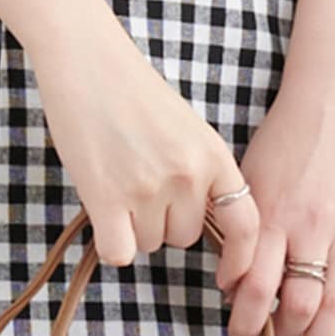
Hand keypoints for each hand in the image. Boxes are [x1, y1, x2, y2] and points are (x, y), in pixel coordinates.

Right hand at [30, 25, 260, 296]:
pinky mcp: (108, 198)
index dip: (242, 257)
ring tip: (118, 178)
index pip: (246, 223)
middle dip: (165, 221)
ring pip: (151, 243)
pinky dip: (111, 241)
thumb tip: (203, 221)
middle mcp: (188, 174)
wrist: (88, 60)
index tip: (231, 275)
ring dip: (134, 225)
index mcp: (213, 153)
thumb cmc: (132, 90)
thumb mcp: (186, 127)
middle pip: (186, 237)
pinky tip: (103, 210)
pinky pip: (120, 253)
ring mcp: (149, 187)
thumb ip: (201, 170)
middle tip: (140, 182)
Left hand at [215, 73, 334, 335]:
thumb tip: (232, 282)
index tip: (238, 332)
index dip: (245, 320)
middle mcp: (310, 225)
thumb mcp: (250, 174)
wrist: (333, 96)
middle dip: (282, 335)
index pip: (255, 287)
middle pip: (298, 305)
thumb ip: (241, 227)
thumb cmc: (286, 133)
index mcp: (273, 212)